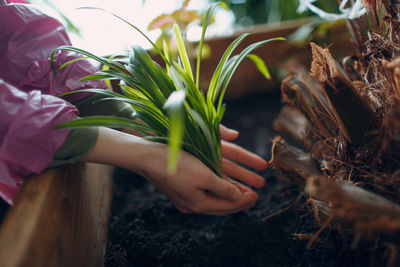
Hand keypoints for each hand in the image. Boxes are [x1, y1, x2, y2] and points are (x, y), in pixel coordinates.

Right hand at [83, 127, 259, 214]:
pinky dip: (217, 187)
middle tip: (255, 194)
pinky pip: (205, 190)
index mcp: (198, 204)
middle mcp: (192, 203)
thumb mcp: (205, 176)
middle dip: (240, 198)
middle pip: (222, 203)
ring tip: (245, 189)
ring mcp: (186, 195)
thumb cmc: (177, 165)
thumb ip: (224, 188)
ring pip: (214, 196)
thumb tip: (238, 197)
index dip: (244, 200)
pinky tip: (223, 182)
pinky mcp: (181, 186)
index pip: (228, 206)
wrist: (147, 157)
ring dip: (230, 191)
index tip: (258, 195)